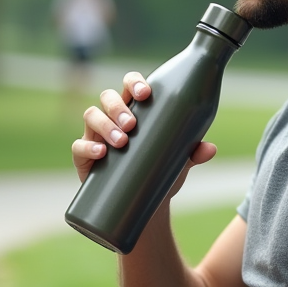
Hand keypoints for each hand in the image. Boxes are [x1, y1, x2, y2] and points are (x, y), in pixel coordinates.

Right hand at [71, 72, 216, 187]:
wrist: (144, 204)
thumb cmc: (159, 171)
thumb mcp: (178, 162)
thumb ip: (192, 153)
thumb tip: (209, 148)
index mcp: (135, 109)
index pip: (130, 85)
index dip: (134, 82)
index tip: (146, 93)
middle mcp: (112, 117)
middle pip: (108, 97)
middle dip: (118, 107)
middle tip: (132, 123)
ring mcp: (95, 135)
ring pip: (91, 116)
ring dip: (105, 124)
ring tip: (121, 141)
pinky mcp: (84, 156)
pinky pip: (78, 146)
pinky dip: (88, 147)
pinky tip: (101, 153)